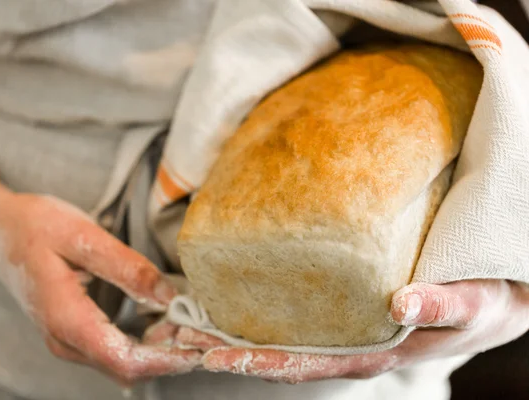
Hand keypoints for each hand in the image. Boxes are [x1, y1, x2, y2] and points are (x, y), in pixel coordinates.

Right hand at [0, 171, 200, 385]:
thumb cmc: (33, 226)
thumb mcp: (82, 235)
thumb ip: (126, 267)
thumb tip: (168, 295)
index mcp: (66, 318)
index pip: (125, 360)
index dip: (169, 360)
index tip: (202, 348)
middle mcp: (65, 340)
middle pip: (128, 366)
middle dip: (173, 354)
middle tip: (208, 330)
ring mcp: (67, 340)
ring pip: (123, 361)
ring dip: (162, 348)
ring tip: (191, 319)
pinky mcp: (73, 332)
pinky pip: (115, 349)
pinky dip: (146, 341)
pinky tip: (165, 318)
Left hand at [178, 279, 528, 383]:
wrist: (490, 298)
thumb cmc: (485, 303)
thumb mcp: (474, 304)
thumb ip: (441, 305)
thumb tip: (402, 302)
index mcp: (371, 353)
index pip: (305, 363)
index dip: (259, 361)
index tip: (214, 356)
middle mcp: (347, 348)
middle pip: (277, 353)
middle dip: (227, 347)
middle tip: (177, 334)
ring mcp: (341, 333)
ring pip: (278, 336)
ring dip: (231, 330)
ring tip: (186, 319)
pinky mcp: (340, 313)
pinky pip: (293, 317)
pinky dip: (257, 312)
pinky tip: (231, 298)